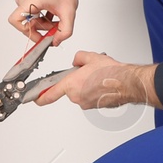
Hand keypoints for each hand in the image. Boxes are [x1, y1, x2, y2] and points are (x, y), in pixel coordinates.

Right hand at [14, 0, 79, 44]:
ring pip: (30, 19)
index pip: (15, 20)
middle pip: (26, 23)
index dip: (27, 32)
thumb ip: (64, 32)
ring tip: (56, 20)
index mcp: (30, 0)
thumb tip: (56, 41)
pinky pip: (32, 14)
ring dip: (43, 23)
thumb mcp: (68, 13)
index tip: (39, 36)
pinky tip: (53, 15)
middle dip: (41, 29)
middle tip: (54, 29)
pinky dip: (43, 18)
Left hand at [34, 51, 155, 110]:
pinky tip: (103, 83)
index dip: (40, 97)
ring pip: (81, 92)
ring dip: (86, 86)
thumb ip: (77, 58)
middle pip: (69, 89)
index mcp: (71, 84)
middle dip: (76, 81)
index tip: (34, 99)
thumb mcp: (90, 57)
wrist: (128, 82)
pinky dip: (94, 91)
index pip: (50, 93)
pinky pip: (90, 97)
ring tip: (98, 77)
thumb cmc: (112, 72)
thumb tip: (75, 61)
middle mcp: (77, 97)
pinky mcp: (95, 106)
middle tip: (87, 73)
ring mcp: (86, 103)